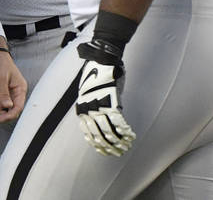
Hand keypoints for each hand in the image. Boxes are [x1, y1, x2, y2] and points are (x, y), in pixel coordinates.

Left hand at [0, 48, 27, 128]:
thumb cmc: (0, 64)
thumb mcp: (1, 78)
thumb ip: (4, 93)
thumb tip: (7, 106)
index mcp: (20, 89)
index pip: (18, 106)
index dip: (11, 114)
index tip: (1, 119)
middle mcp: (16, 94)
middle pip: (11, 111)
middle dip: (2, 118)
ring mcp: (8, 96)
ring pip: (4, 111)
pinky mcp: (1, 96)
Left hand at [76, 40, 134, 155]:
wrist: (102, 59)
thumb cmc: (96, 74)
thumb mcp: (88, 92)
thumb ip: (93, 106)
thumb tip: (102, 116)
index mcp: (81, 108)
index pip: (88, 132)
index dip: (97, 144)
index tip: (104, 151)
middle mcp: (88, 110)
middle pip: (99, 135)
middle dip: (109, 146)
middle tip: (117, 153)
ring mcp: (100, 107)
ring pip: (109, 131)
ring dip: (118, 142)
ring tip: (125, 147)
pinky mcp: (112, 102)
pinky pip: (119, 122)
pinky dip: (125, 131)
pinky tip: (130, 136)